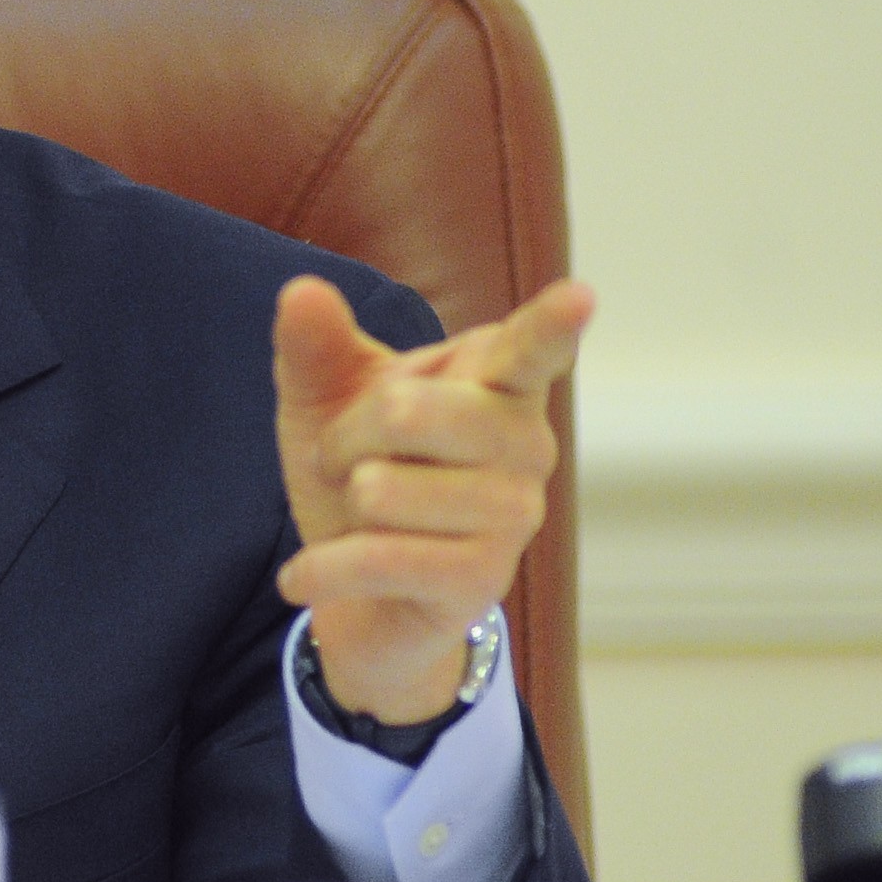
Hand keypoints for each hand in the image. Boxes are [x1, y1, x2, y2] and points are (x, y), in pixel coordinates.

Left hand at [270, 275, 594, 723]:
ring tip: (362, 518)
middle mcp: (525, 444)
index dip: (550, 325)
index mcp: (497, 381)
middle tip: (347, 463)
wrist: (358, 591)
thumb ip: (315, 344)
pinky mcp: (484, 580)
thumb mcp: (324, 400)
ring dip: (341, 504)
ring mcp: (514, 515)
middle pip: (399, 412)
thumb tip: (302, 290)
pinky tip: (304, 578)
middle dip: (342, 439)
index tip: (579, 296)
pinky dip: (319, 570)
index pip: (528, 348)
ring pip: (379, 490)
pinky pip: (377, 559)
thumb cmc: (360, 470)